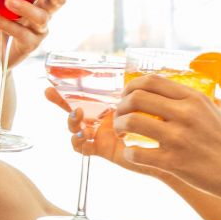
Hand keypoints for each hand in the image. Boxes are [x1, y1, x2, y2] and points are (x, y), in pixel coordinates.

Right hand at [45, 89, 175, 185]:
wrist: (170, 148)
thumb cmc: (162, 124)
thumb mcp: (149, 101)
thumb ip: (140, 90)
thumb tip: (133, 70)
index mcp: (110, 105)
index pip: (85, 95)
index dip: (67, 90)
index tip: (50, 84)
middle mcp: (102, 119)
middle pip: (75, 110)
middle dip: (61, 103)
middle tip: (55, 96)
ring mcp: (101, 135)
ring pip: (76, 129)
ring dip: (71, 122)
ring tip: (77, 116)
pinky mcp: (103, 149)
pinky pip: (83, 147)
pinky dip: (78, 143)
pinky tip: (82, 137)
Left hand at [112, 74, 220, 199]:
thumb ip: (211, 101)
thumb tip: (207, 97)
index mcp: (194, 98)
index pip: (151, 81)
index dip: (131, 86)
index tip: (127, 95)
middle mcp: (184, 113)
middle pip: (136, 97)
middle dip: (121, 106)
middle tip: (120, 116)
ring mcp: (178, 138)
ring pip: (131, 122)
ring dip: (120, 126)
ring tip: (122, 133)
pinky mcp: (174, 162)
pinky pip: (137, 153)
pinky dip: (130, 153)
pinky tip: (134, 154)